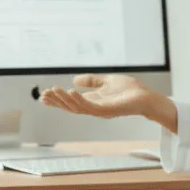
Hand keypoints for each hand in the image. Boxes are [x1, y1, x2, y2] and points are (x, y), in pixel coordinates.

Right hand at [40, 73, 155, 120]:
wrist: (146, 97)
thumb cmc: (130, 90)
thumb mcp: (107, 81)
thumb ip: (92, 81)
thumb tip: (75, 79)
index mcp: (93, 102)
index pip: (71, 102)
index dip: (57, 99)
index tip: (44, 95)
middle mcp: (94, 108)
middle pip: (70, 107)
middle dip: (56, 101)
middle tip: (43, 95)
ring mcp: (99, 111)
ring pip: (76, 107)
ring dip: (64, 99)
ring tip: (54, 91)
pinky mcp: (106, 111)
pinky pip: (89, 107)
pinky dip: (78, 100)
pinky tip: (70, 91)